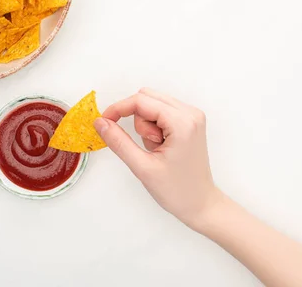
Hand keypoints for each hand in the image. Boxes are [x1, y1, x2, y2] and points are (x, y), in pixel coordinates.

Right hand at [94, 88, 221, 227]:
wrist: (200, 204)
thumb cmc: (178, 191)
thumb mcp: (142, 167)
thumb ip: (119, 142)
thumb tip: (101, 123)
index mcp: (183, 123)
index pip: (141, 101)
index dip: (118, 109)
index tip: (104, 122)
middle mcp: (191, 113)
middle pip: (148, 97)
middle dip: (137, 119)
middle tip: (145, 146)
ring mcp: (192, 116)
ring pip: (153, 103)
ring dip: (146, 124)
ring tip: (156, 150)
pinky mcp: (190, 122)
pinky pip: (162, 112)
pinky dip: (154, 126)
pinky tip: (161, 146)